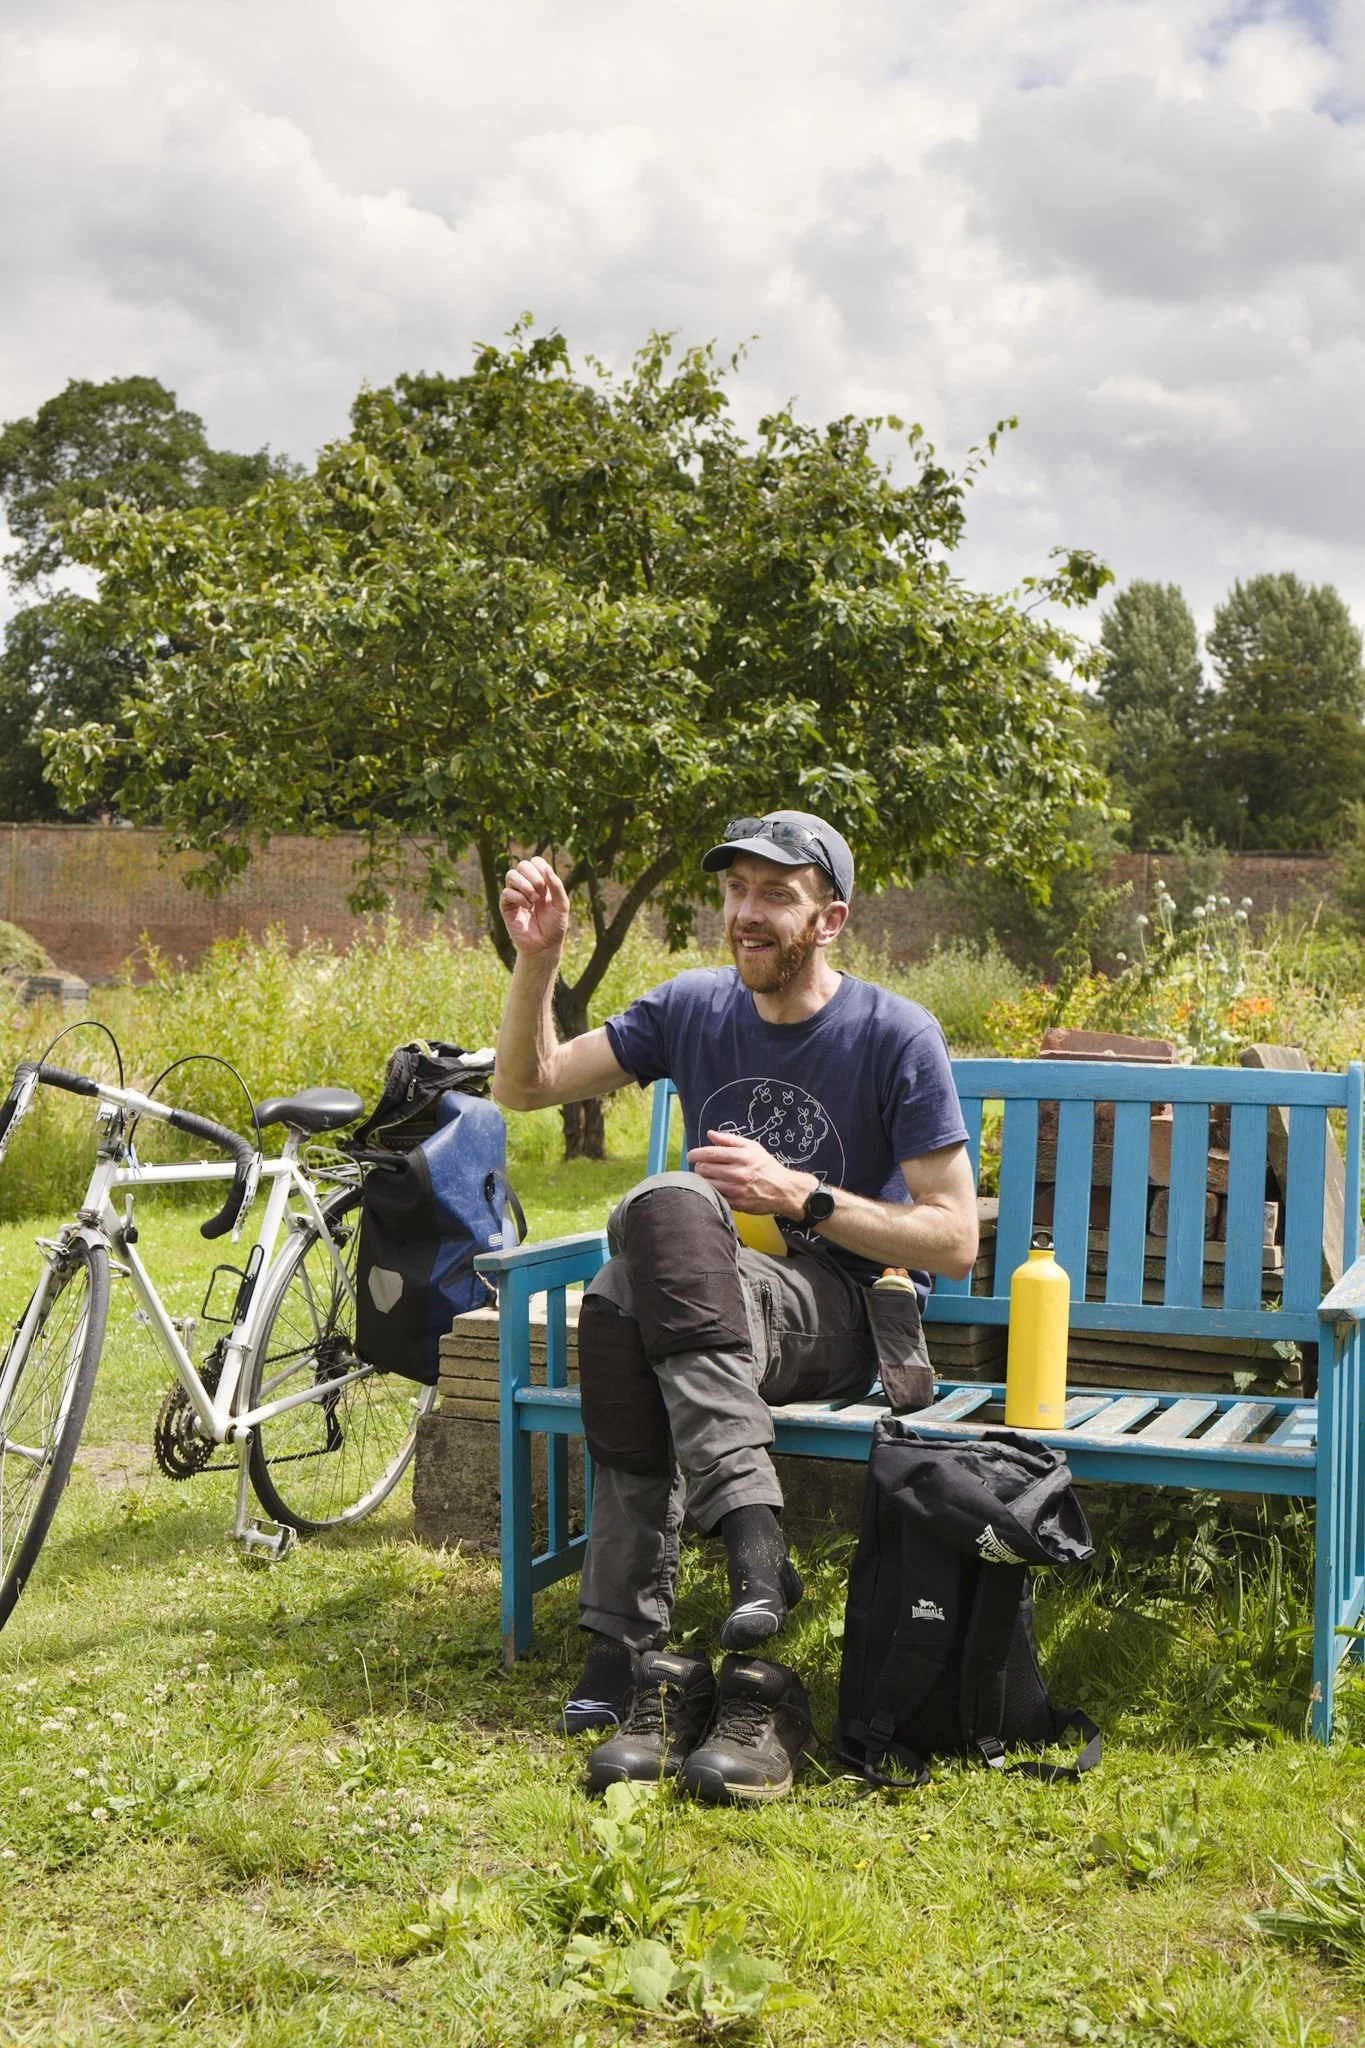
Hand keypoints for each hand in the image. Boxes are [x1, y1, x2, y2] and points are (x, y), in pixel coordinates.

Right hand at [500, 857, 569, 957]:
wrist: (545, 946)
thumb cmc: (555, 926)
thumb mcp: (562, 904)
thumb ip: (556, 886)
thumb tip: (546, 868)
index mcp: (541, 882)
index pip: (535, 861)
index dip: (541, 868)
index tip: (548, 886)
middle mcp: (526, 886)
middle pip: (522, 865)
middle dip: (534, 877)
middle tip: (541, 893)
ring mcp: (515, 895)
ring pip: (511, 875)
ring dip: (525, 886)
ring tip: (534, 900)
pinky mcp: (506, 906)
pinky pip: (507, 892)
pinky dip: (519, 898)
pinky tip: (527, 908)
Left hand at [687, 1129, 816, 1218]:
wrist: (783, 1190)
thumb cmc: (766, 1166)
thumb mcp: (752, 1147)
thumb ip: (730, 1140)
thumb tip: (710, 1134)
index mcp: (741, 1156)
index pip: (709, 1154)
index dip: (695, 1153)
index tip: (690, 1155)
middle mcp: (738, 1173)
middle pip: (704, 1169)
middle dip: (699, 1166)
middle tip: (702, 1166)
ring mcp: (737, 1190)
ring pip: (707, 1184)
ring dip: (703, 1180)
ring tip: (708, 1177)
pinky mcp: (737, 1203)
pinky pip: (715, 1196)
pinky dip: (711, 1191)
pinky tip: (716, 1187)